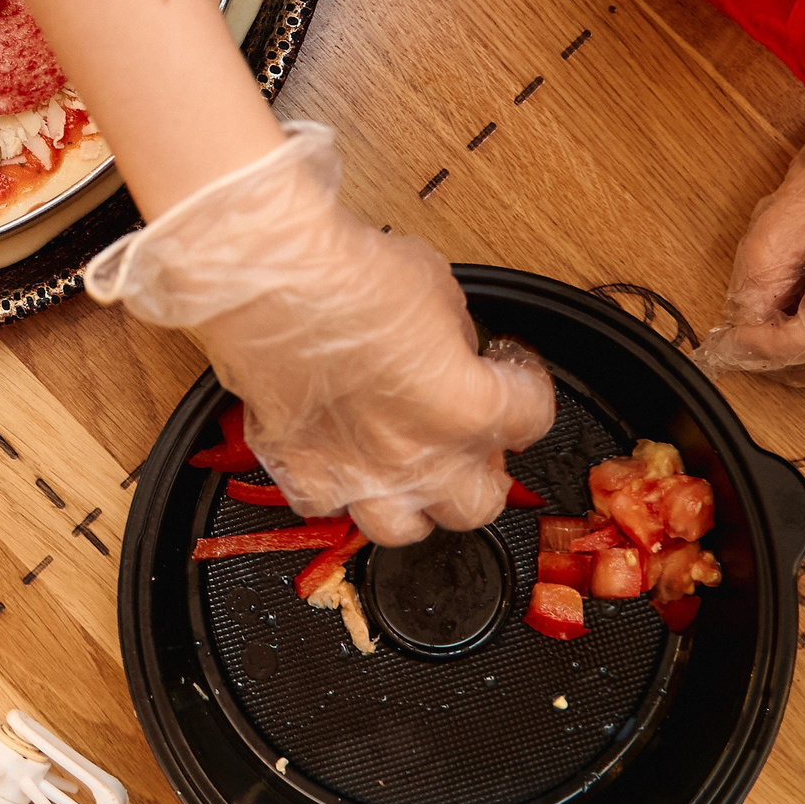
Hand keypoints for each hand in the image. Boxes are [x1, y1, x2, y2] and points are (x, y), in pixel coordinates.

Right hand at [86, 123, 558, 543]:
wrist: (272, 279)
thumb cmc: (351, 275)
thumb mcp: (439, 290)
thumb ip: (458, 338)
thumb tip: (453, 349)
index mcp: (470, 411)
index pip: (532, 419)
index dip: (526, 386)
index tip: (511, 371)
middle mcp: (420, 460)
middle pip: (479, 504)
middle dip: (480, 468)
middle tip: (467, 436)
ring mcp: (356, 475)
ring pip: (403, 528)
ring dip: (413, 499)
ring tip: (407, 467)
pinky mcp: (297, 470)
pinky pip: (323, 506)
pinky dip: (333, 487)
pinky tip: (335, 456)